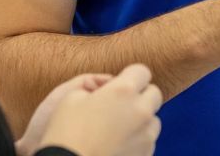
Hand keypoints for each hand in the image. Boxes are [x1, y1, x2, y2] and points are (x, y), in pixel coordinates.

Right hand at [33, 64, 162, 155]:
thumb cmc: (65, 133)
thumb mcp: (71, 97)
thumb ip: (96, 85)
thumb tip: (108, 87)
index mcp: (123, 91)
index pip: (142, 71)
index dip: (130, 75)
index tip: (120, 83)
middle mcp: (141, 112)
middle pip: (154, 94)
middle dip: (140, 96)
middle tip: (120, 105)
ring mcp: (146, 136)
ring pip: (153, 120)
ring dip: (141, 119)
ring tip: (117, 128)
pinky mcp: (145, 155)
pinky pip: (148, 141)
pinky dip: (138, 139)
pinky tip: (117, 144)